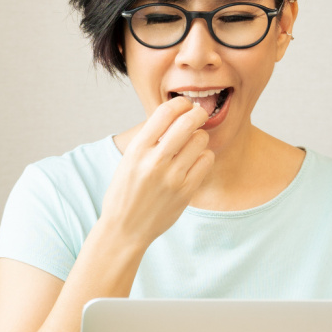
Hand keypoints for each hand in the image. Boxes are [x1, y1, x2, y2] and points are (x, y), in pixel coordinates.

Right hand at [101, 97, 213, 248]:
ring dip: (200, 137)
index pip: (165, 112)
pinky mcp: (185, 191)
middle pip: (188, 122)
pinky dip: (203, 156)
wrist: (124, 229)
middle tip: (198, 115)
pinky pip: (206, 160)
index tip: (183, 105)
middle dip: (198, 113)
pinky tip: (194, 161)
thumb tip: (175, 114)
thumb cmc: (125, 192)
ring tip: (192, 144)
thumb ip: (149, 139)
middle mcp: (154, 161)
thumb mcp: (128, 161)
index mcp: (136, 150)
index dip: (179, 103)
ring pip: (200, 140)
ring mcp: (172, 177)